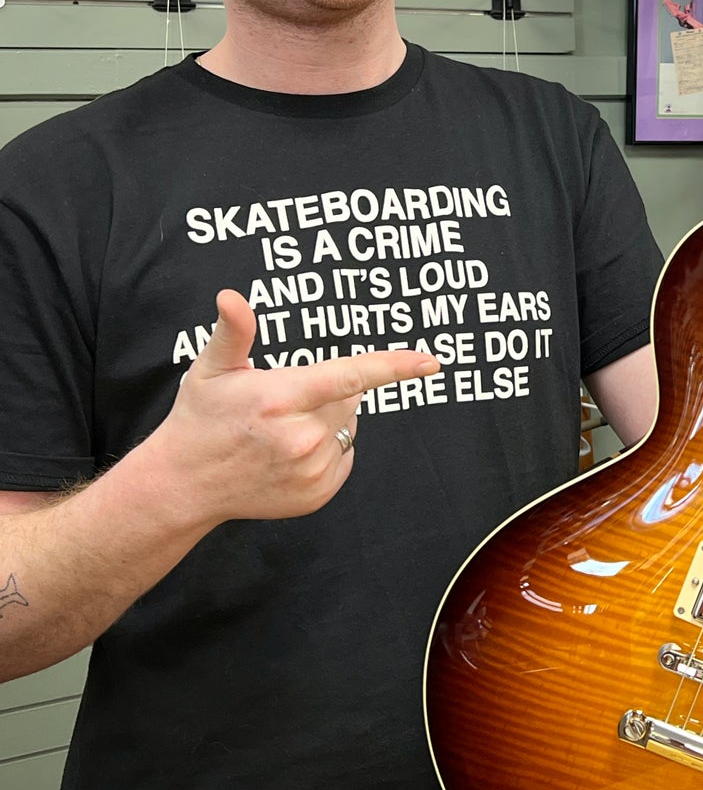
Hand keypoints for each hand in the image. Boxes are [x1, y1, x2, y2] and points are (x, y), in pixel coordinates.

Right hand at [138, 289, 439, 528]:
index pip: (349, 377)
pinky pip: (345, 456)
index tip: (431, 362)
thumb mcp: (212, 369)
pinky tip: (289, 452)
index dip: (394, 367)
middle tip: (285, 401)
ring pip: (349, 427)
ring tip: (281, 429)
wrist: (184, 484)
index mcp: (281, 399)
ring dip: (327, 421)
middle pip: (349, 398)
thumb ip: (233, 331)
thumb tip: (231, 296)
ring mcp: (312, 470)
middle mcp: (301, 438)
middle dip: (327, 391)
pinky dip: (328, 449)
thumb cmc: (201, 417)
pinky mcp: (317, 493)